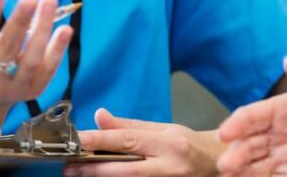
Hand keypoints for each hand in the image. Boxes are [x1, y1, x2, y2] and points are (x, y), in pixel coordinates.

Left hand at [64, 109, 222, 176]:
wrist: (217, 165)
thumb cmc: (189, 145)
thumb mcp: (164, 128)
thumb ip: (131, 125)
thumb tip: (100, 116)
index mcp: (168, 142)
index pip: (129, 140)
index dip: (101, 140)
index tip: (78, 139)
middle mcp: (168, 165)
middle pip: (125, 168)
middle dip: (94, 168)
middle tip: (70, 165)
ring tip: (78, 174)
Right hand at [217, 56, 286, 176]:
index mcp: (284, 110)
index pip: (252, 116)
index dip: (236, 124)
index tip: (226, 133)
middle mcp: (281, 136)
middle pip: (249, 145)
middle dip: (235, 154)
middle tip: (226, 164)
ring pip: (258, 167)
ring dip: (244, 172)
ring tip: (232, 176)